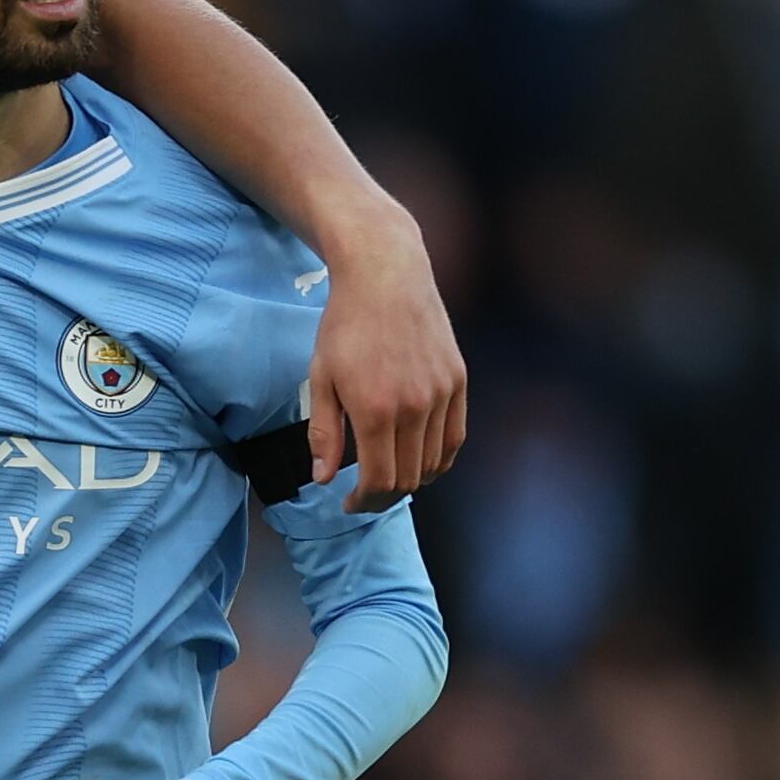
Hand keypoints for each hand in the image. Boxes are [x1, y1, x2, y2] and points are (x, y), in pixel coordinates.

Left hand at [306, 204, 465, 511]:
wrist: (386, 276)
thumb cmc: (345, 325)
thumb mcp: (321, 377)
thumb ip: (324, 433)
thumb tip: (324, 479)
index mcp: (376, 410)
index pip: (379, 480)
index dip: (364, 502)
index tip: (349, 503)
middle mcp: (415, 407)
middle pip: (408, 478)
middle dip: (384, 496)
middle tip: (365, 497)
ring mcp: (442, 395)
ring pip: (433, 462)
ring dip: (411, 480)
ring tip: (388, 478)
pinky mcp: (458, 381)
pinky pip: (454, 438)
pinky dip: (439, 459)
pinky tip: (420, 462)